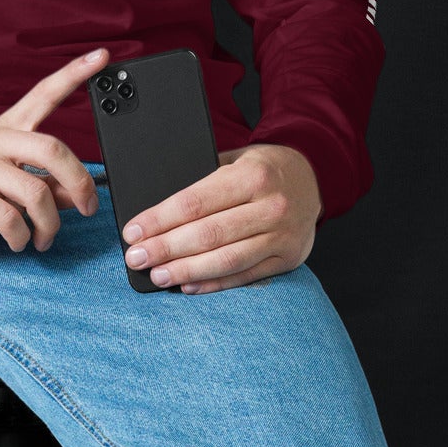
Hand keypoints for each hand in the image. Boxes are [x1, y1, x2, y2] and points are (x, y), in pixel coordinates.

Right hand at [0, 49, 107, 250]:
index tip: (103, 57)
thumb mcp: (7, 187)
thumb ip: (45, 187)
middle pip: (53, 150)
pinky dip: (21, 237)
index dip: (74, 74)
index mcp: (6, 130)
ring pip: (35, 193)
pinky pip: (9, 217)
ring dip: (48, 225)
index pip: (43, 94)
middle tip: (88, 209)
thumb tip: (79, 195)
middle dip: (80, 184)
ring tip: (43, 239)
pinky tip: (18, 242)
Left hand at [121, 143, 319, 293]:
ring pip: (226, 260)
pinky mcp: (288, 259)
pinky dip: (214, 284)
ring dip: (186, 271)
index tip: (133, 232)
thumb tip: (157, 213)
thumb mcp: (236, 160)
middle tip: (136, 257)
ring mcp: (282, 236)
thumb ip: (205, 182)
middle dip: (165, 248)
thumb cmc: (264, 169)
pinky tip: (189, 286)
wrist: (314, 178)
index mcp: (252, 176)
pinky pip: (245, 276)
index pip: (195, 202)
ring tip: (157, 275)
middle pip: (208, 234)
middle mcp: (270, 207)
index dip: (159, 220)